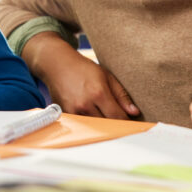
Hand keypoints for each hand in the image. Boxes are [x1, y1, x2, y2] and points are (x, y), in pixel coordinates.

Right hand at [23, 32, 138, 118]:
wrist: (57, 64)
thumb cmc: (83, 68)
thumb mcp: (107, 76)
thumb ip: (121, 95)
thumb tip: (134, 112)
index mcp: (98, 93)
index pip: (117, 117)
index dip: (126, 122)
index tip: (130, 122)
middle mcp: (85, 104)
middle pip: (106, 125)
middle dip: (115, 124)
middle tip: (119, 120)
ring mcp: (73, 111)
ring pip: (94, 127)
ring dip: (102, 125)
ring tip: (105, 116)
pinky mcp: (65, 114)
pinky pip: (82, 125)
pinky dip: (89, 124)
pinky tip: (91, 115)